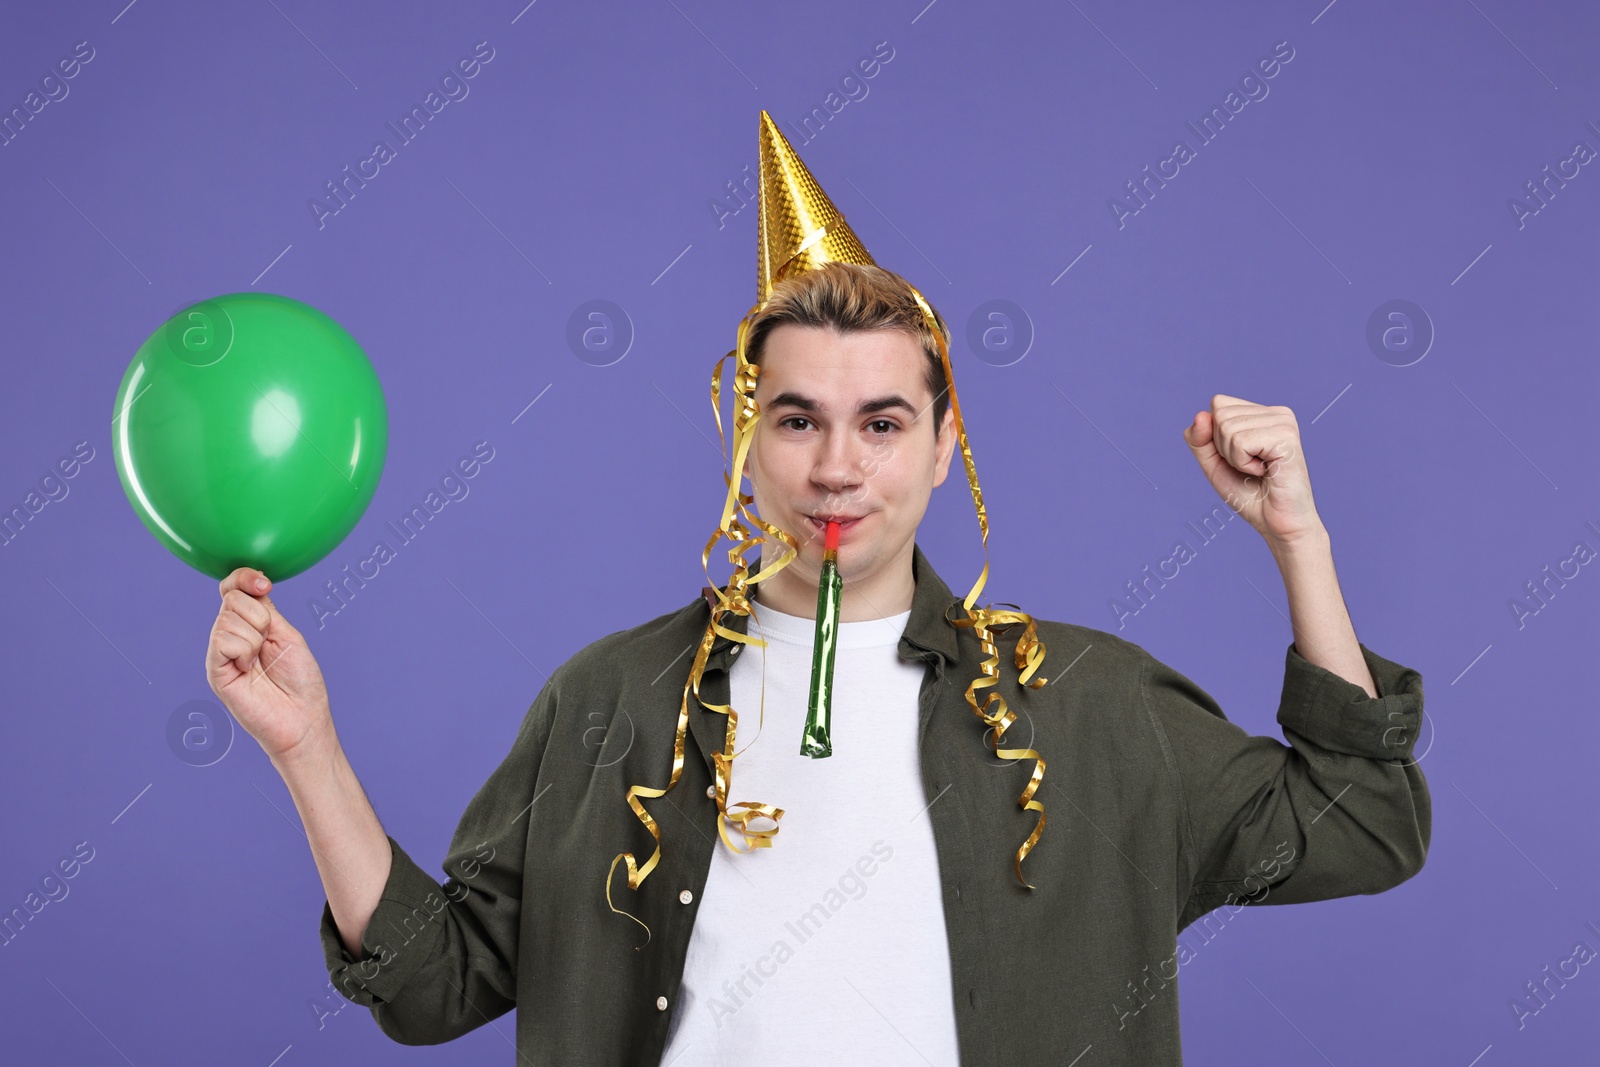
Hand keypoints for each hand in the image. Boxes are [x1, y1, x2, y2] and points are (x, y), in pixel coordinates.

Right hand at [206, 566, 333, 761]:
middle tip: (270, 643)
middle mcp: (230, 636)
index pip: (232, 588)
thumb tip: (252, 583)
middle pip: (231, 598)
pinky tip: (249, 668)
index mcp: (249, 624)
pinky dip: (243, 650)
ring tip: (261, 661)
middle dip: (260, 616)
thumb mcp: (287, 634)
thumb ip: (266, 610)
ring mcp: (219, 653)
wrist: (303, 719)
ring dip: (256, 637)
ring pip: (228, 618)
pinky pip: (221, 640)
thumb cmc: (300, 681)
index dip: (244, 577)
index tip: (265, 585)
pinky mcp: (214, 671)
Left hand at [1182, 394, 1322, 548]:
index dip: (1215, 437)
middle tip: (1250, 467)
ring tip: (1259, 470)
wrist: (1277, 524)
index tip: (1240, 457)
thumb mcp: (1213, 463)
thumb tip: (1200, 415)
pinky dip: (1243, 464)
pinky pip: (1240, 442)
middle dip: (1224, 448)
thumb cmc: (1249, 494)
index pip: (1218, 404)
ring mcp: (1284, 422)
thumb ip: (1199, 439)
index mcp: (1263, 414)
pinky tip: (1265, 471)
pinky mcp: (1286, 437)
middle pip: (1220, 414)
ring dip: (1234, 458)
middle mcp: (1276, 413)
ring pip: (1227, 428)